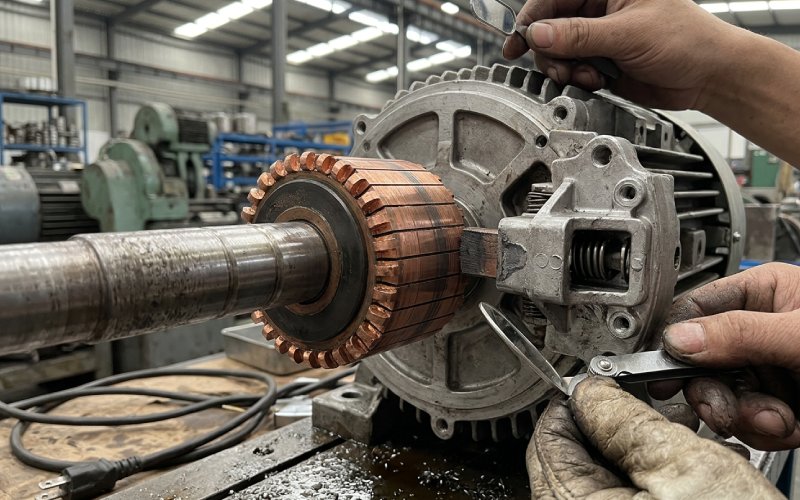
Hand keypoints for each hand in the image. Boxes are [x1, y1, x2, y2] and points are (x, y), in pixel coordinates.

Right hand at [502, 0, 744, 109]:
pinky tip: (594, 82)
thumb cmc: (687, 40)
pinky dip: (575, 79)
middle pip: (551, 27)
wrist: (708, 77)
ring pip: (559, 52)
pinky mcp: (602, 62)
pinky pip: (573, 70)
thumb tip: (538, 33)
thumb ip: (579, 35)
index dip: (532, 17)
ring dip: (565, 68)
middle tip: (557, 67)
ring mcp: (600, 37)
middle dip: (549, 50)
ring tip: (588, 76)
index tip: (519, 40)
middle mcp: (601, 9)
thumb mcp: (628, 34)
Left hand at [529, 377, 782, 498]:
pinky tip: (699, 486)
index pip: (551, 434)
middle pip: (580, 456)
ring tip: (696, 456)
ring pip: (611, 480)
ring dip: (653, 459)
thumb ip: (625, 420)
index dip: (586, 403)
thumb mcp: (683, 468)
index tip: (616, 389)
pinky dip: (662, 489)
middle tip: (666, 425)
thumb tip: (591, 391)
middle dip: (625, 433)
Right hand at [655, 263, 799, 450]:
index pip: (698, 311)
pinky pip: (753, 421)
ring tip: (774, 416)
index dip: (677, 341)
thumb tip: (680, 338)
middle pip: (703, 360)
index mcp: (765, 294)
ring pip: (726, 396)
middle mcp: (763, 332)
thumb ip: (739, 334)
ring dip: (745, 415)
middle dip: (713, 389)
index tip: (662, 368)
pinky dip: (767, 430)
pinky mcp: (788, 405)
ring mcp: (775, 370)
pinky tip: (789, 425)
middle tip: (721, 403)